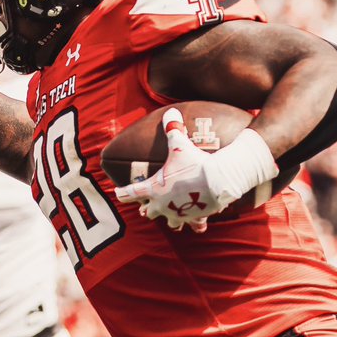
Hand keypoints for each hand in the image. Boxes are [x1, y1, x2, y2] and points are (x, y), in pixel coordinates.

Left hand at [114, 109, 276, 231]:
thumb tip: (171, 111)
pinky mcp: (195, 218)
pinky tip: (198, 224)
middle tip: (147, 205)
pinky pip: (194, 226)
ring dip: (169, 219)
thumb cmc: (194, 162)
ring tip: (171, 215)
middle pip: (148, 213)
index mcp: (153, 189)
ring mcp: (178, 214)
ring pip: (169, 223)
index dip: (122, 192)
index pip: (130, 193)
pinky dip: (195, 224)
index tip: (117, 192)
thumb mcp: (180, 143)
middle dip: (147, 209)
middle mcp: (163, 205)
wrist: (218, 180)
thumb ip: (173, 127)